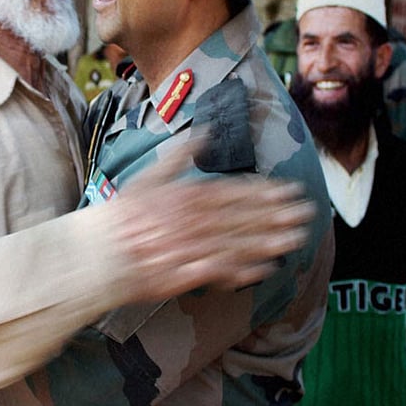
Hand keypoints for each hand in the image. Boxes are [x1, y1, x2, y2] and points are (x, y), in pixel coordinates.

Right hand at [109, 137, 314, 302]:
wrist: (100, 252)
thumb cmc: (124, 214)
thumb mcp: (149, 176)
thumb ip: (179, 155)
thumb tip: (203, 132)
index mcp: (187, 194)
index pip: (235, 191)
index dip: (265, 192)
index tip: (290, 191)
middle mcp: (194, 219)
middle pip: (243, 217)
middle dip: (277, 215)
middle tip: (306, 214)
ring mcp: (191, 247)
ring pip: (238, 243)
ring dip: (269, 241)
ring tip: (296, 239)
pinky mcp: (185, 273)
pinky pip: (221, 271)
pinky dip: (245, 270)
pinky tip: (267, 269)